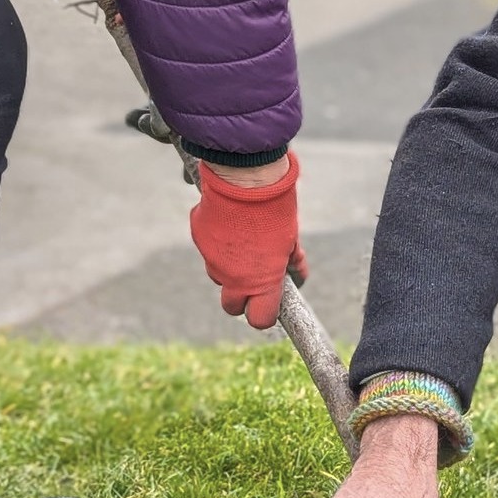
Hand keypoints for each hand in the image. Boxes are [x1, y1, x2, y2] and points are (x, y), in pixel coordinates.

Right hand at [188, 152, 305, 328]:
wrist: (247, 178)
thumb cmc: (276, 208)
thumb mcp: (290, 238)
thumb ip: (291, 261)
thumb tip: (298, 275)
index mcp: (262, 281)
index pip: (260, 319)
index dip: (263, 314)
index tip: (267, 303)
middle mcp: (233, 277)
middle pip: (231, 306)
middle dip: (241, 297)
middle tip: (252, 276)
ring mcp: (212, 259)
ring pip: (218, 274)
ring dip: (229, 266)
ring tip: (243, 240)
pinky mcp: (199, 238)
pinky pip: (208, 246)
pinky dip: (217, 240)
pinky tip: (229, 221)